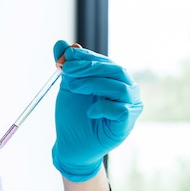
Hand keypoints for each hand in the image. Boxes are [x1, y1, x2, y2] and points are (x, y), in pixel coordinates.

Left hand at [52, 40, 141, 181]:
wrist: (71, 146)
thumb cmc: (73, 117)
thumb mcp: (68, 88)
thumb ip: (67, 68)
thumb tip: (59, 44)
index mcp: (114, 80)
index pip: (106, 62)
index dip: (87, 56)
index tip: (67, 55)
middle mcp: (127, 91)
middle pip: (116, 70)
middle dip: (89, 67)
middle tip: (67, 69)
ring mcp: (130, 108)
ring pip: (119, 87)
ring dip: (94, 83)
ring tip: (73, 87)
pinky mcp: (126, 125)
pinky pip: (121, 110)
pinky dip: (103, 107)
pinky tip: (89, 111)